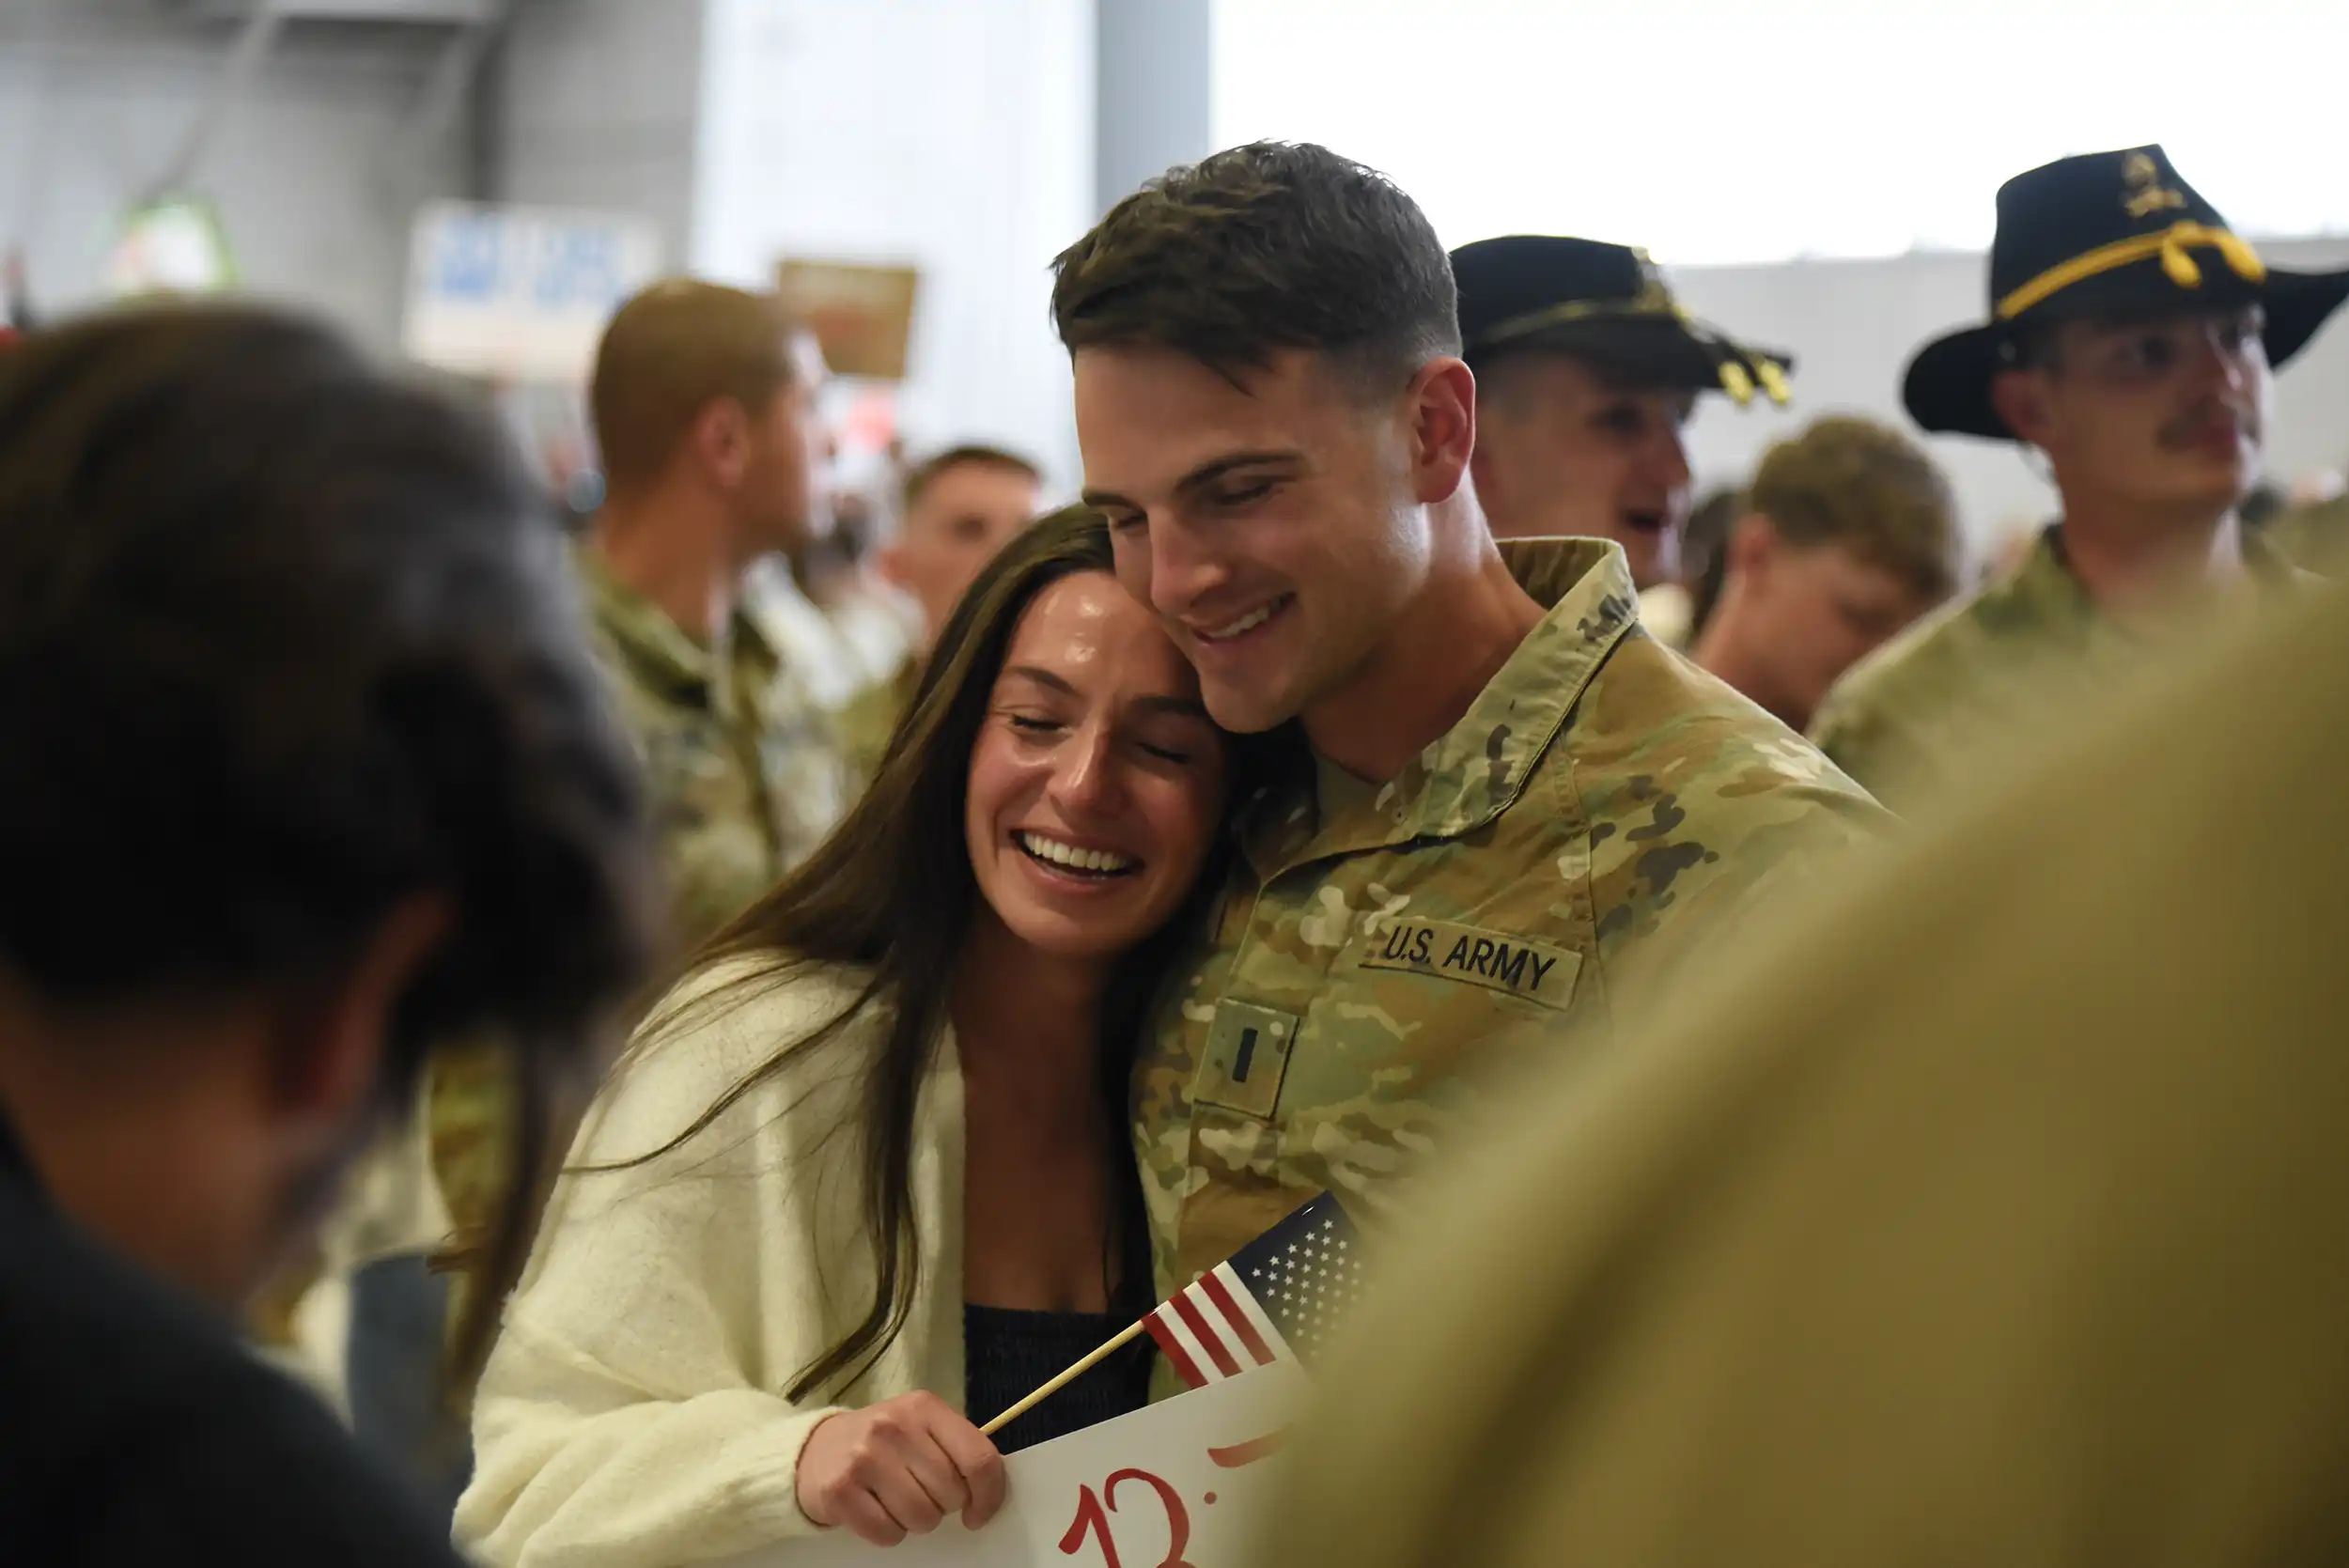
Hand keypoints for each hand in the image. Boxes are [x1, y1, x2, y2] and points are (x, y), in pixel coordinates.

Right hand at [796, 1392, 1007, 1545]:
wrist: (813, 1450)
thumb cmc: (881, 1444)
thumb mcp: (920, 1429)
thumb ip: (955, 1449)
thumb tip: (991, 1490)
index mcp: (924, 1407)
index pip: (979, 1457)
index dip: (989, 1495)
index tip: (978, 1513)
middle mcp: (895, 1426)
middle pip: (950, 1494)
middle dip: (943, 1506)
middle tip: (921, 1494)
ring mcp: (864, 1457)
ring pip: (922, 1517)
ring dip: (915, 1521)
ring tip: (896, 1500)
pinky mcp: (839, 1489)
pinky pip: (887, 1533)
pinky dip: (888, 1533)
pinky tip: (874, 1510)